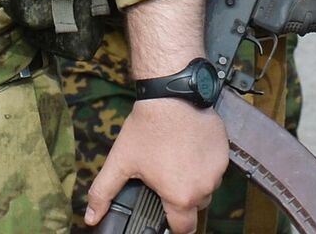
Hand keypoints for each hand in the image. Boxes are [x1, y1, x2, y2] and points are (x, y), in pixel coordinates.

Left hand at [84, 99, 228, 231]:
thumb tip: (91, 217)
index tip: (164, 212)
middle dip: (182, 196)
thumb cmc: (147, 129)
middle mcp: (204, 187)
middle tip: (164, 177)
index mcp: (180, 196)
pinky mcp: (224, 152)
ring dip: (194, 179)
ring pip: (206, 185)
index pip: (184, 228)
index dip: (172, 223)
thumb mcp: (120, 162)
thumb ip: (103, 193)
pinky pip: (215, 166)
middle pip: (195, 205)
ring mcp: (217, 169)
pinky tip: (188, 148)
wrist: (171, 96)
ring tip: (175, 160)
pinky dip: (204, 162)